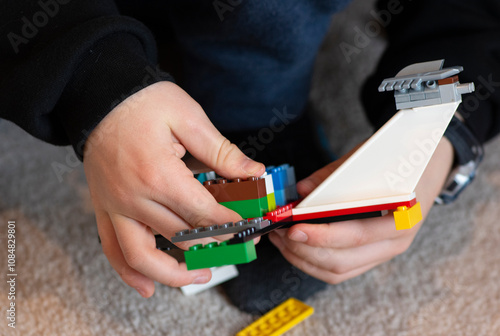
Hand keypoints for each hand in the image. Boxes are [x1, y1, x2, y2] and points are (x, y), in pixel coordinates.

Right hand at [83, 82, 264, 296]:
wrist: (99, 96)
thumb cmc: (144, 102)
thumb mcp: (189, 118)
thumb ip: (222, 152)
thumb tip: (254, 172)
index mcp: (158, 173)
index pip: (203, 213)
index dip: (230, 223)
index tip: (247, 224)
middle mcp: (133, 197)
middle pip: (181, 235)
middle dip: (214, 242)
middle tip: (237, 243)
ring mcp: (115, 207)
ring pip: (143, 256)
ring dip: (174, 273)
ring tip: (201, 274)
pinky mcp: (104, 209)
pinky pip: (112, 250)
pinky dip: (129, 273)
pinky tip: (148, 286)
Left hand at [268, 138, 453, 283]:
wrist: (430, 168)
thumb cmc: (400, 161)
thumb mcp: (367, 159)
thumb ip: (332, 177)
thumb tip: (300, 192)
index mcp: (402, 216)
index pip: (356, 234)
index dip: (321, 235)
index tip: (293, 227)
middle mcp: (396, 241)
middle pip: (342, 261)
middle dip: (304, 250)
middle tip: (280, 234)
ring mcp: (385, 252)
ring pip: (338, 271)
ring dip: (304, 259)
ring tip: (281, 241)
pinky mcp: (373, 256)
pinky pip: (340, 270)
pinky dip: (314, 263)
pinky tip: (297, 247)